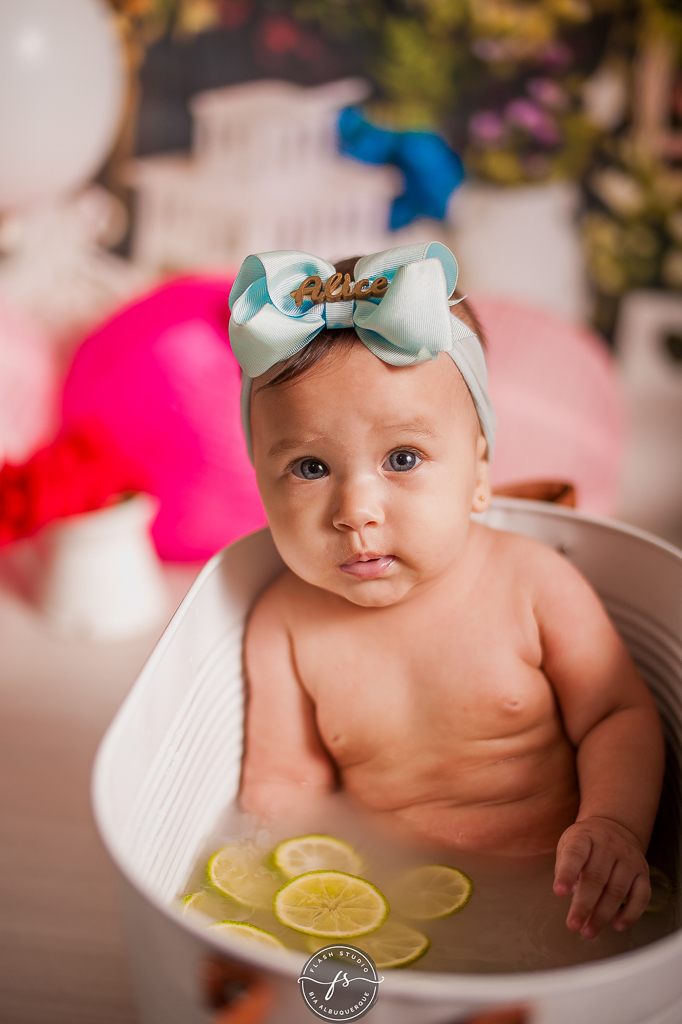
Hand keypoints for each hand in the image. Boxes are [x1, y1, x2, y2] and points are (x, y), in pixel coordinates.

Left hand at [553, 816, 649, 937]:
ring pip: (617, 890)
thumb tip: (566, 892)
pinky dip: (631, 913)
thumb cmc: (586, 843)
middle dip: (584, 904)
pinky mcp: (643, 872)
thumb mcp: (569, 843)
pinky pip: (641, 896)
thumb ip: (565, 865)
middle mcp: (608, 846)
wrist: (615, 827)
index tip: (558, 892)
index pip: (575, 854)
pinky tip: (617, 925)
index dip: (567, 873)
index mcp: (585, 837)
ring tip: (589, 931)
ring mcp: (628, 859)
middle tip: (573, 924)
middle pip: (597, 877)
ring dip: (602, 915)